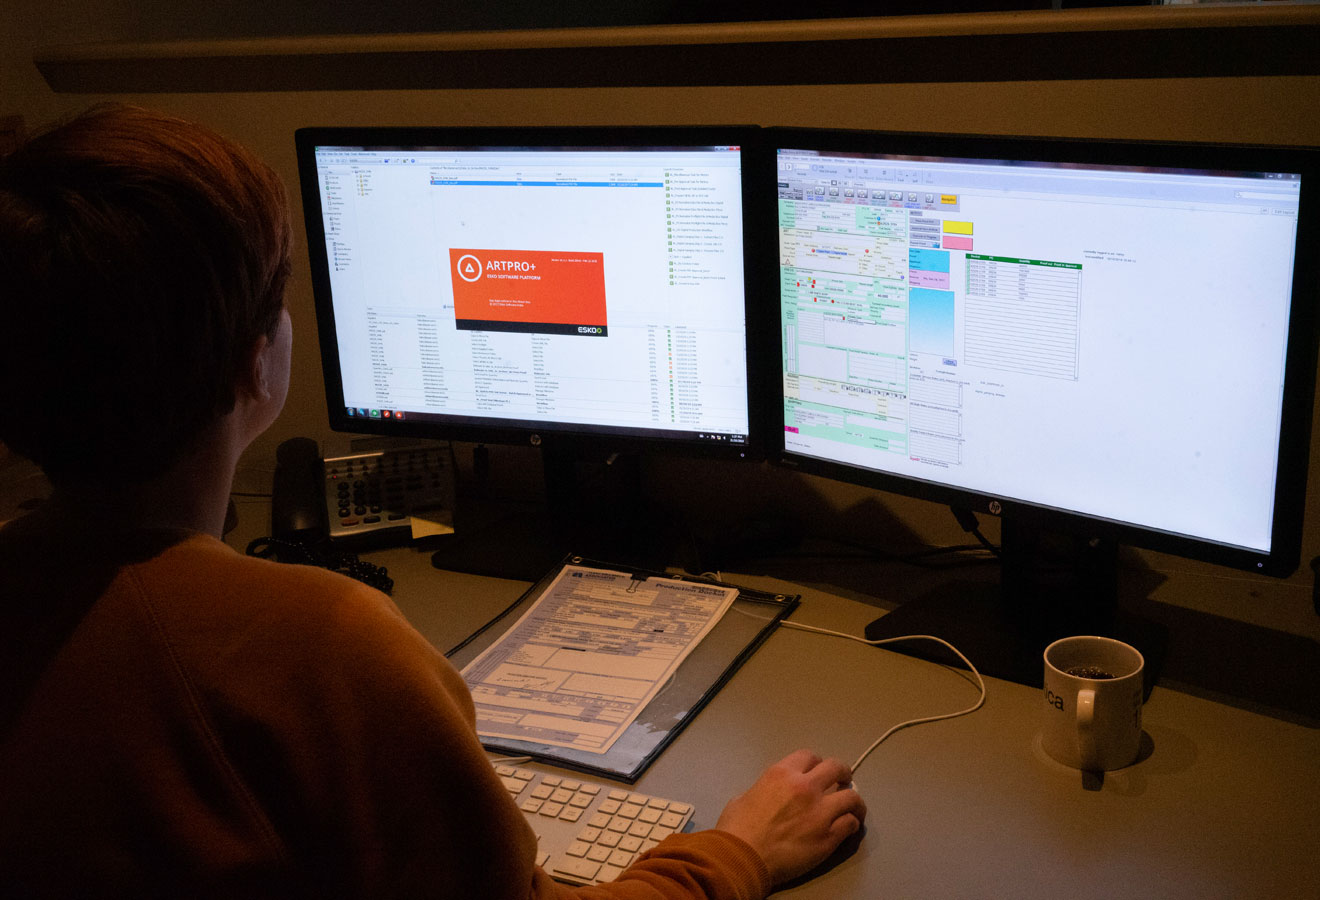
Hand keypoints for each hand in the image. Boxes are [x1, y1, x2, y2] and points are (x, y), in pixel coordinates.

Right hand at [714, 749, 866, 885]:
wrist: (743, 858)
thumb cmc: (737, 829)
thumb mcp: (744, 796)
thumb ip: (764, 789)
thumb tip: (770, 795)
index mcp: (782, 774)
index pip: (809, 756)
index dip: (817, 763)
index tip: (819, 772)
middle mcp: (805, 787)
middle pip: (837, 768)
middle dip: (843, 773)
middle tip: (845, 781)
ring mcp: (820, 811)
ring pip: (852, 796)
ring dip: (854, 800)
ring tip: (853, 807)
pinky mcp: (828, 836)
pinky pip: (850, 823)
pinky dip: (851, 823)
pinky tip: (848, 827)